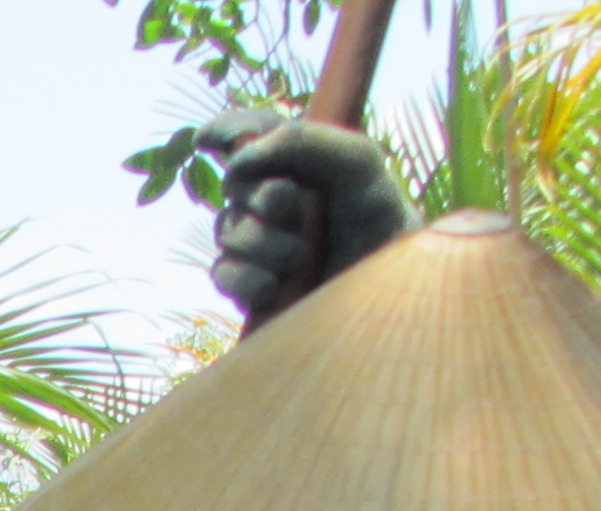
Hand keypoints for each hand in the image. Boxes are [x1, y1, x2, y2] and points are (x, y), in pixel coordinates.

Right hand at [199, 107, 412, 320]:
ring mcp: (256, 242)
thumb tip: (237, 159)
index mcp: (294, 161)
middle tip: (292, 207)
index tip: (212, 140)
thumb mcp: (358, 164)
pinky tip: (274, 285)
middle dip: (262, 196)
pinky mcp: (248, 284)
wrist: (388, 288)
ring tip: (300, 256)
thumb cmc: (378, 219)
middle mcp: (269, 197)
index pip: (247, 132)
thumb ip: (305, 141)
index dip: (225, 131)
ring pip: (227, 230)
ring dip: (262, 242)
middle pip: (234, 183)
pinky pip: (223, 273)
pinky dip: (247, 279)